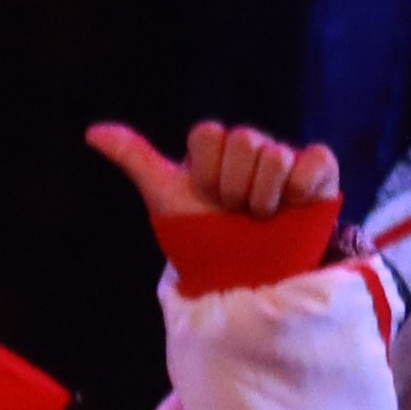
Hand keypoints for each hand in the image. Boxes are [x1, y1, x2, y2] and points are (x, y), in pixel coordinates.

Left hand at [84, 119, 338, 226]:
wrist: (240, 278)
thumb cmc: (201, 239)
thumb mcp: (165, 198)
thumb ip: (135, 159)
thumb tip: (91, 132)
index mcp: (216, 149)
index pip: (208, 133)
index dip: (202, 171)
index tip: (202, 197)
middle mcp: (251, 149)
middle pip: (242, 139)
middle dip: (232, 187)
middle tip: (233, 211)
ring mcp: (285, 158)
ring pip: (275, 154)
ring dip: (261, 196)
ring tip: (260, 217)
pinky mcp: (319, 172)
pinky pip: (314, 159)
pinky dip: (299, 188)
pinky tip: (291, 207)